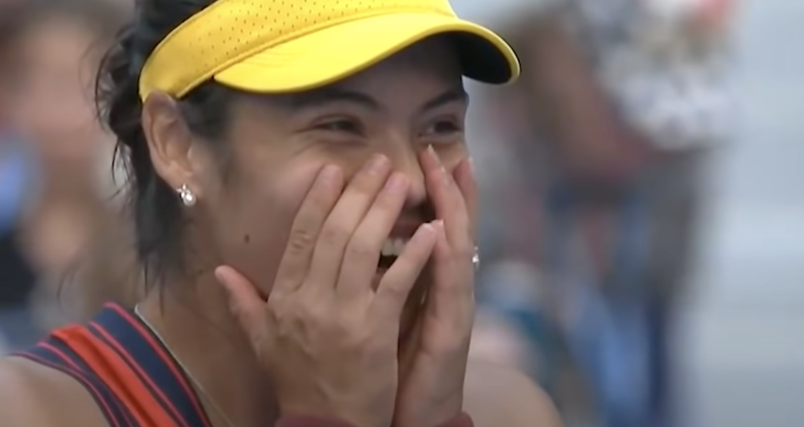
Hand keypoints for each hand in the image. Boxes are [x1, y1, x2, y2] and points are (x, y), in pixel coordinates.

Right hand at [216, 156, 440, 426]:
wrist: (325, 425)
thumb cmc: (297, 383)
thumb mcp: (262, 342)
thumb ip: (243, 302)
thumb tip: (219, 271)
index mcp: (286, 297)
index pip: (301, 237)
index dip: (318, 201)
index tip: (333, 170)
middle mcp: (311, 298)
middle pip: (335, 232)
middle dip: (358, 192)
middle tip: (379, 162)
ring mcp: (343, 312)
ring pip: (363, 247)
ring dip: (384, 209)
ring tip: (402, 181)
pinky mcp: (374, 329)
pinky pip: (395, 281)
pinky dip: (415, 253)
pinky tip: (432, 231)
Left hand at [393, 148, 478, 426]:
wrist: (414, 417)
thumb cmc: (390, 373)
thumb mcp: (374, 323)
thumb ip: (366, 287)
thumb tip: (347, 257)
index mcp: (421, 286)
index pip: (424, 230)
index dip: (423, 196)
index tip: (416, 158)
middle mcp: (442, 291)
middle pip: (449, 227)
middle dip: (443, 188)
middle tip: (436, 149)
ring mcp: (451, 307)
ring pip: (456, 244)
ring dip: (453, 206)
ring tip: (451, 168)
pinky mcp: (452, 328)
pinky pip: (451, 283)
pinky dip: (447, 253)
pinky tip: (444, 227)